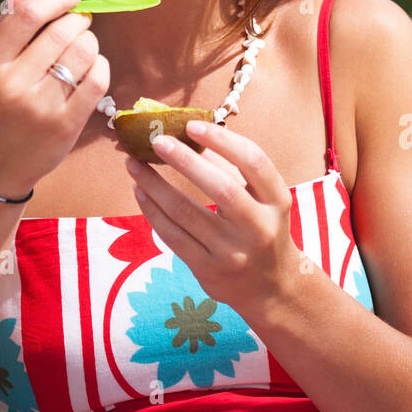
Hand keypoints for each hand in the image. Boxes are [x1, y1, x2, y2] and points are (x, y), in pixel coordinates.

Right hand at [0, 0, 109, 200]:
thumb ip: (8, 24)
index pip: (28, 14)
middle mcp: (13, 83)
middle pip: (61, 31)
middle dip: (79, 19)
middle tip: (81, 21)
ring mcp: (40, 106)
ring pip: (84, 53)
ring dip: (91, 42)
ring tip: (84, 46)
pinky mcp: (65, 125)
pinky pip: (98, 80)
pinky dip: (101, 66)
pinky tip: (93, 67)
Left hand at [123, 119, 301, 320]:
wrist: (272, 287)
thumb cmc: (262, 228)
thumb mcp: (263, 199)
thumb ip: (233, 170)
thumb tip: (190, 135)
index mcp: (277, 201)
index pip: (254, 163)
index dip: (223, 140)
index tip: (192, 125)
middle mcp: (259, 228)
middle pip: (221, 189)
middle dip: (185, 161)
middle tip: (156, 141)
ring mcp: (233, 253)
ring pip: (187, 214)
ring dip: (156, 185)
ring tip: (134, 164)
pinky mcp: (208, 270)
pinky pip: (173, 237)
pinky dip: (153, 211)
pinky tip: (140, 191)